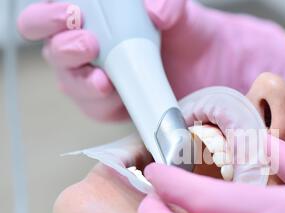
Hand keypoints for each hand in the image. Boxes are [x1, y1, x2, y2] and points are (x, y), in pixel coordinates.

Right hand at [18, 0, 284, 120]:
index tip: (71, 14)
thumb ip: (171, 5)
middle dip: (65, 49)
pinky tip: (117, 98)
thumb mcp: (183, 15)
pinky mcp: (116, 106)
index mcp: (97, 18)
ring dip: (83, 83)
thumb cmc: (192, 34)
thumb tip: (153, 8)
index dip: (49, 15)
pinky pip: (98, 110)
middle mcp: (92, 48)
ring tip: (104, 80)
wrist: (215, 70)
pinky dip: (104, 106)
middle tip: (87, 45)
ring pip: (72, 85)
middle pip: (56, 52)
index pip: (53, 14)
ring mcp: (101, 79)